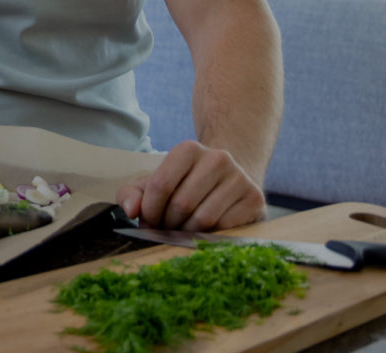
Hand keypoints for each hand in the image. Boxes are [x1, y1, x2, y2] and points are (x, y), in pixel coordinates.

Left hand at [116, 140, 265, 231]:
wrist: (228, 180)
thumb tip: (130, 209)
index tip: (149, 220)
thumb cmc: (184, 184)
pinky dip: (210, 236)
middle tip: (166, 229)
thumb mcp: (154, 183)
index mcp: (188, 149)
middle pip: (182, 204)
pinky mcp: (255, 199)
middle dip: (168, 224)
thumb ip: (132, 194)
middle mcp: (218, 157)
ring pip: (204, 219)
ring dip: (187, 233)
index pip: (160, 184)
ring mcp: (240, 178)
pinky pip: (225, 229)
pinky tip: (206, 231)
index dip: (150, 210)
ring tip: (183, 229)